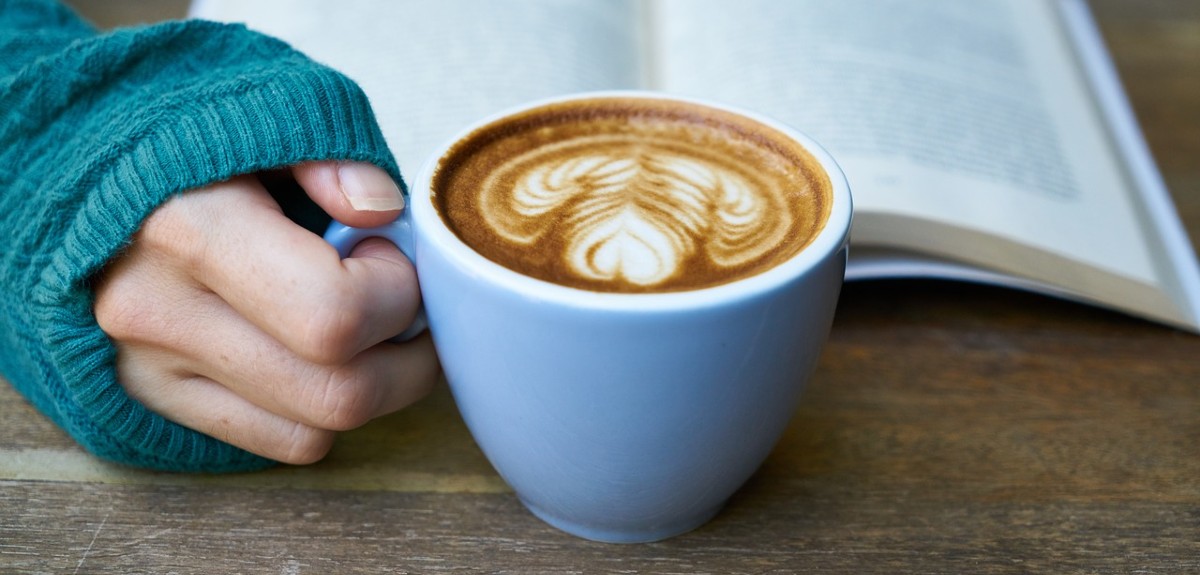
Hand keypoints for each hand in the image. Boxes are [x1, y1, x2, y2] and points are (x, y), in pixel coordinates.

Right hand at [94, 162, 438, 463]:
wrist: (71, 164)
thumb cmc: (189, 139)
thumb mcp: (263, 110)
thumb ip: (331, 155)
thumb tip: (383, 210)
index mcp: (191, 227)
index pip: (335, 314)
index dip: (396, 293)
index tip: (389, 253)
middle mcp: (160, 312)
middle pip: (338, 392)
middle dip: (408, 358)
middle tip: (410, 309)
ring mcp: (150, 367)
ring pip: (315, 429)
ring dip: (375, 389)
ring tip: (372, 330)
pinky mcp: (153, 400)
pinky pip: (278, 443)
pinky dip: (322, 411)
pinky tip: (323, 357)